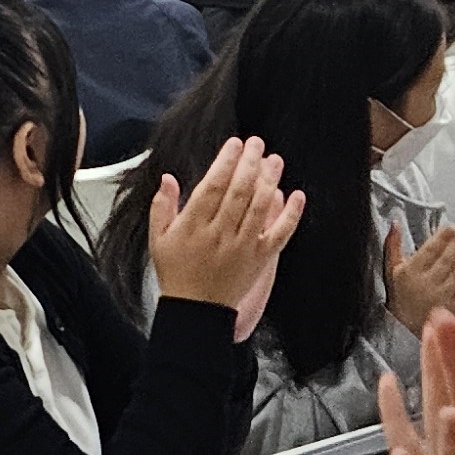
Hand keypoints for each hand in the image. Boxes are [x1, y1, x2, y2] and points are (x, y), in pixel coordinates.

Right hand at [148, 136, 306, 339]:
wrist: (196, 311)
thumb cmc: (177, 273)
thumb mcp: (158, 239)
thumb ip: (162, 206)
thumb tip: (168, 178)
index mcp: (193, 226)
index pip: (213, 186)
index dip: (225, 162)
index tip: (234, 144)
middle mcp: (219, 234)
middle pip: (239, 192)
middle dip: (249, 163)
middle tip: (257, 143)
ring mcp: (242, 247)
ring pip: (259, 208)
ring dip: (269, 181)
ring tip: (274, 160)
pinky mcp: (260, 259)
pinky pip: (279, 234)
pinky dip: (290, 215)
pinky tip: (296, 195)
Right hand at [385, 221, 454, 331]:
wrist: (403, 327)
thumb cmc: (399, 294)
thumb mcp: (391, 269)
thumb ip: (393, 245)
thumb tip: (395, 222)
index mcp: (410, 272)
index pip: (428, 251)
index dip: (441, 238)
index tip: (452, 227)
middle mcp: (425, 284)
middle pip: (446, 262)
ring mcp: (440, 298)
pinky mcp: (451, 310)